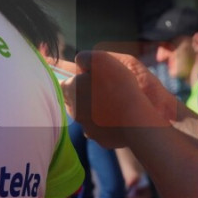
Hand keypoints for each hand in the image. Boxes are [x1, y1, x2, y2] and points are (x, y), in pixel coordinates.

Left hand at [61, 51, 177, 147]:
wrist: (136, 118)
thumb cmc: (117, 85)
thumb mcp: (99, 59)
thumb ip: (84, 58)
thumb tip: (80, 62)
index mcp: (70, 91)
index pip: (61, 84)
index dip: (70, 78)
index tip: (81, 76)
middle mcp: (74, 112)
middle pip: (74, 101)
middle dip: (84, 94)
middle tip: (101, 87)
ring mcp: (87, 128)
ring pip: (87, 116)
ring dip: (95, 109)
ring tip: (113, 102)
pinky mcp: (101, 139)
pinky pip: (102, 129)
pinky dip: (107, 122)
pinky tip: (119, 116)